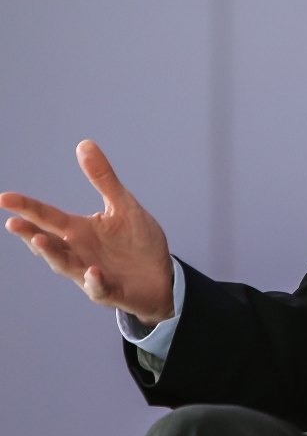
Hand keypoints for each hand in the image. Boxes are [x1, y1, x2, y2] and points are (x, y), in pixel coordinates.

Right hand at [2, 140, 173, 325]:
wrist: (161, 276)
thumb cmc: (137, 241)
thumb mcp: (123, 206)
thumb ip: (103, 179)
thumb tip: (84, 144)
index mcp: (80, 231)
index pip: (48, 217)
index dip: (27, 208)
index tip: (4, 197)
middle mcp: (79, 252)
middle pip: (50, 243)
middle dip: (31, 235)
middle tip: (14, 223)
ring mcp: (91, 274)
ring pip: (66, 266)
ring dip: (54, 255)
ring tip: (40, 241)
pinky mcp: (111, 291)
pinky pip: (100, 288)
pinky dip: (95, 281)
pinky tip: (92, 271)